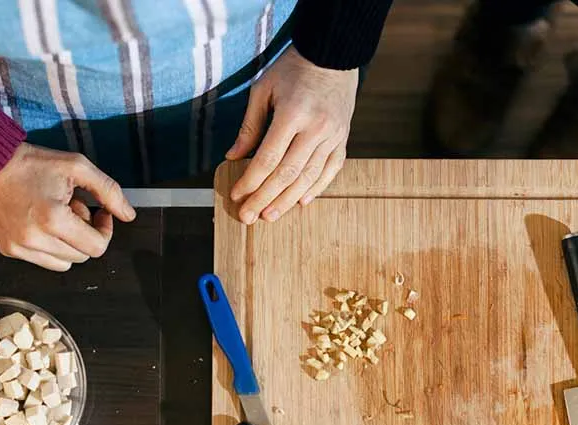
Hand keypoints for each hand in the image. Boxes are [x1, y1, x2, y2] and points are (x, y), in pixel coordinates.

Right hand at [0, 144, 135, 270]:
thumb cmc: (31, 162)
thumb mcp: (77, 167)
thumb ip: (108, 191)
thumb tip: (128, 215)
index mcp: (53, 219)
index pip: (96, 247)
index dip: (105, 231)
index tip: (100, 213)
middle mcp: (34, 239)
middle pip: (81, 257)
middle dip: (84, 234)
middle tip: (74, 208)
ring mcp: (18, 247)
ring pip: (63, 264)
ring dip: (67, 244)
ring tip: (55, 216)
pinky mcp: (7, 249)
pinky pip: (41, 260)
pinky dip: (48, 246)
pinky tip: (39, 222)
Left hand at [226, 48, 357, 222]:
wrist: (332, 55)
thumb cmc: (292, 70)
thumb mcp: (263, 90)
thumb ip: (249, 126)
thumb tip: (233, 157)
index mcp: (293, 114)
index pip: (268, 158)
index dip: (251, 181)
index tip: (237, 196)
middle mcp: (316, 128)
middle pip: (287, 174)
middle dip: (265, 198)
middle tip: (249, 217)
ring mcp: (333, 135)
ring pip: (309, 177)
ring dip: (288, 200)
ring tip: (270, 215)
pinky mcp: (343, 138)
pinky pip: (331, 170)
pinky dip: (316, 188)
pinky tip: (301, 202)